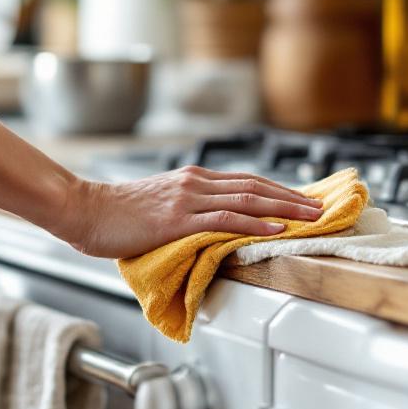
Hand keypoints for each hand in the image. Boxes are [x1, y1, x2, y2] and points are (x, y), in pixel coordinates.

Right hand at [58, 166, 324, 258]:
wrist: (84, 210)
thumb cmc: (115, 215)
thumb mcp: (158, 206)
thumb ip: (187, 212)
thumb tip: (210, 228)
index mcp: (192, 180)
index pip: (246, 181)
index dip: (278, 190)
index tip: (303, 200)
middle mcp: (195, 183)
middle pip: (256, 186)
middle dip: (293, 197)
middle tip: (322, 207)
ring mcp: (188, 199)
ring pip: (248, 199)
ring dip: (285, 208)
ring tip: (311, 217)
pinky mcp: (178, 218)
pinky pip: (225, 219)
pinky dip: (255, 223)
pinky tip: (276, 228)